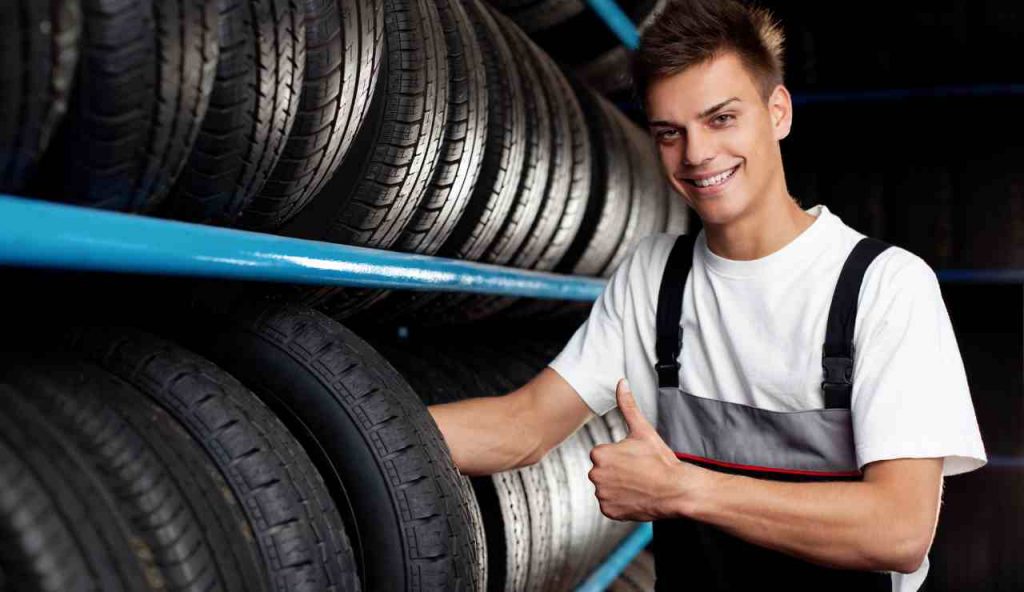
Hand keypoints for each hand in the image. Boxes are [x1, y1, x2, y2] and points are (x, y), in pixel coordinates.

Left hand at [588, 378, 701, 520]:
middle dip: (617, 471)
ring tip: (639, 484)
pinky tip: (636, 496)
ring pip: (606, 488)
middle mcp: (596, 475)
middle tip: (639, 472)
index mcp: (600, 453)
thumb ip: (628, 405)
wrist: (677, 490)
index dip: (621, 456)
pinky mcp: (609, 511)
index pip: (603, 454)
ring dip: (619, 487)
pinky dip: (620, 503)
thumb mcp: (643, 430)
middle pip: (603, 471)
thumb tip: (621, 382)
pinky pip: (610, 505)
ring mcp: (602, 495)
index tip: (636, 459)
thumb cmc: (661, 460)